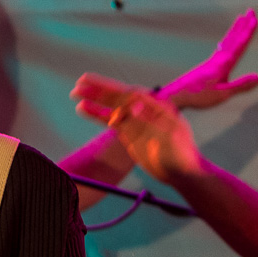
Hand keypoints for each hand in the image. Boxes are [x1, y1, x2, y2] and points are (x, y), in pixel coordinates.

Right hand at [71, 75, 205, 186]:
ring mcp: (136, 121)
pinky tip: (82, 109)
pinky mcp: (129, 133)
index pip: (129, 95)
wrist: (182, 173)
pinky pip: (110, 121)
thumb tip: (131, 105)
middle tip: (79, 83)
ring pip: (111, 107)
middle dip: (99, 90)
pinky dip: (96, 114)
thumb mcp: (165, 137)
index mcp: (156, 107)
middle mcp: (144, 110)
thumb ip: (146, 121)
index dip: (111, 90)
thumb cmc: (179, 155)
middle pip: (118, 97)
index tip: (95, 87)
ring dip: (95, 100)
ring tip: (75, 93)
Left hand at [160, 9, 257, 109]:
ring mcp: (212, 61)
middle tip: (250, 10)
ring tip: (240, 19)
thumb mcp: (222, 94)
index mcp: (223, 64)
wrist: (175, 95)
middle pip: (233, 38)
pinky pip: (221, 49)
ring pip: (226, 41)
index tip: (254, 19)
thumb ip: (240, 85)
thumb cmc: (198, 96)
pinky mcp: (207, 66)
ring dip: (235, 30)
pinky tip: (226, 42)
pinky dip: (227, 41)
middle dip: (243, 25)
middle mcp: (218, 59)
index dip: (248, 32)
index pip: (239, 45)